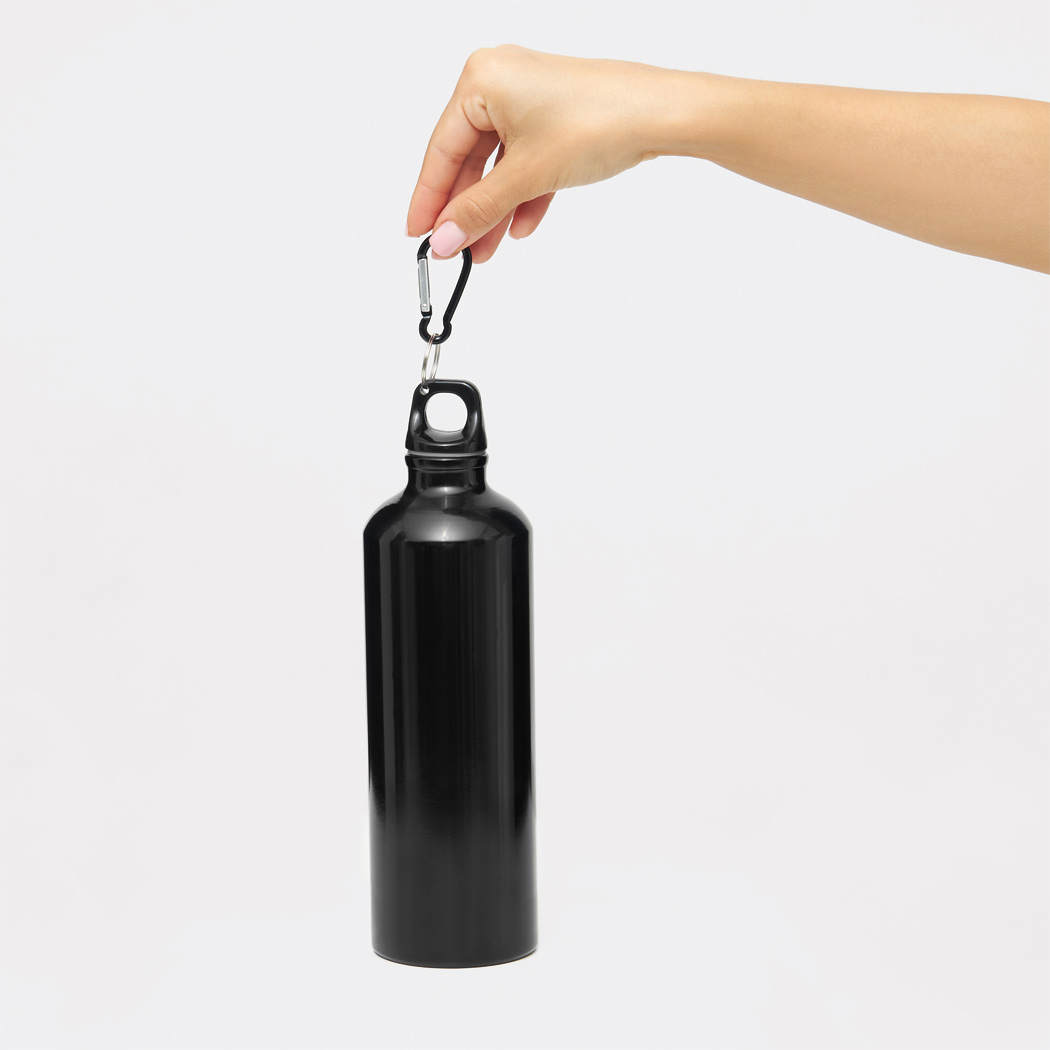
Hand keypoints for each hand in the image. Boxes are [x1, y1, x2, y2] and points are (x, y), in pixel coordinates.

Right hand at [406, 45, 686, 261]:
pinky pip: (526, 161)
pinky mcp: (556, 117)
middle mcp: (502, 81)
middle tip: (453, 249)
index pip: (442, 149)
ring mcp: (531, 98)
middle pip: (469, 158)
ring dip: (494, 209)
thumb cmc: (597, 122)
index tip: (418, 235)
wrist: (661, 115)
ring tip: (485, 251)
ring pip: (499, 164)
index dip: (429, 198)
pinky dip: (523, 194)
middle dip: (465, 209)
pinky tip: (521, 228)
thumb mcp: (526, 176)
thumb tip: (445, 239)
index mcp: (482, 78)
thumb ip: (479, 210)